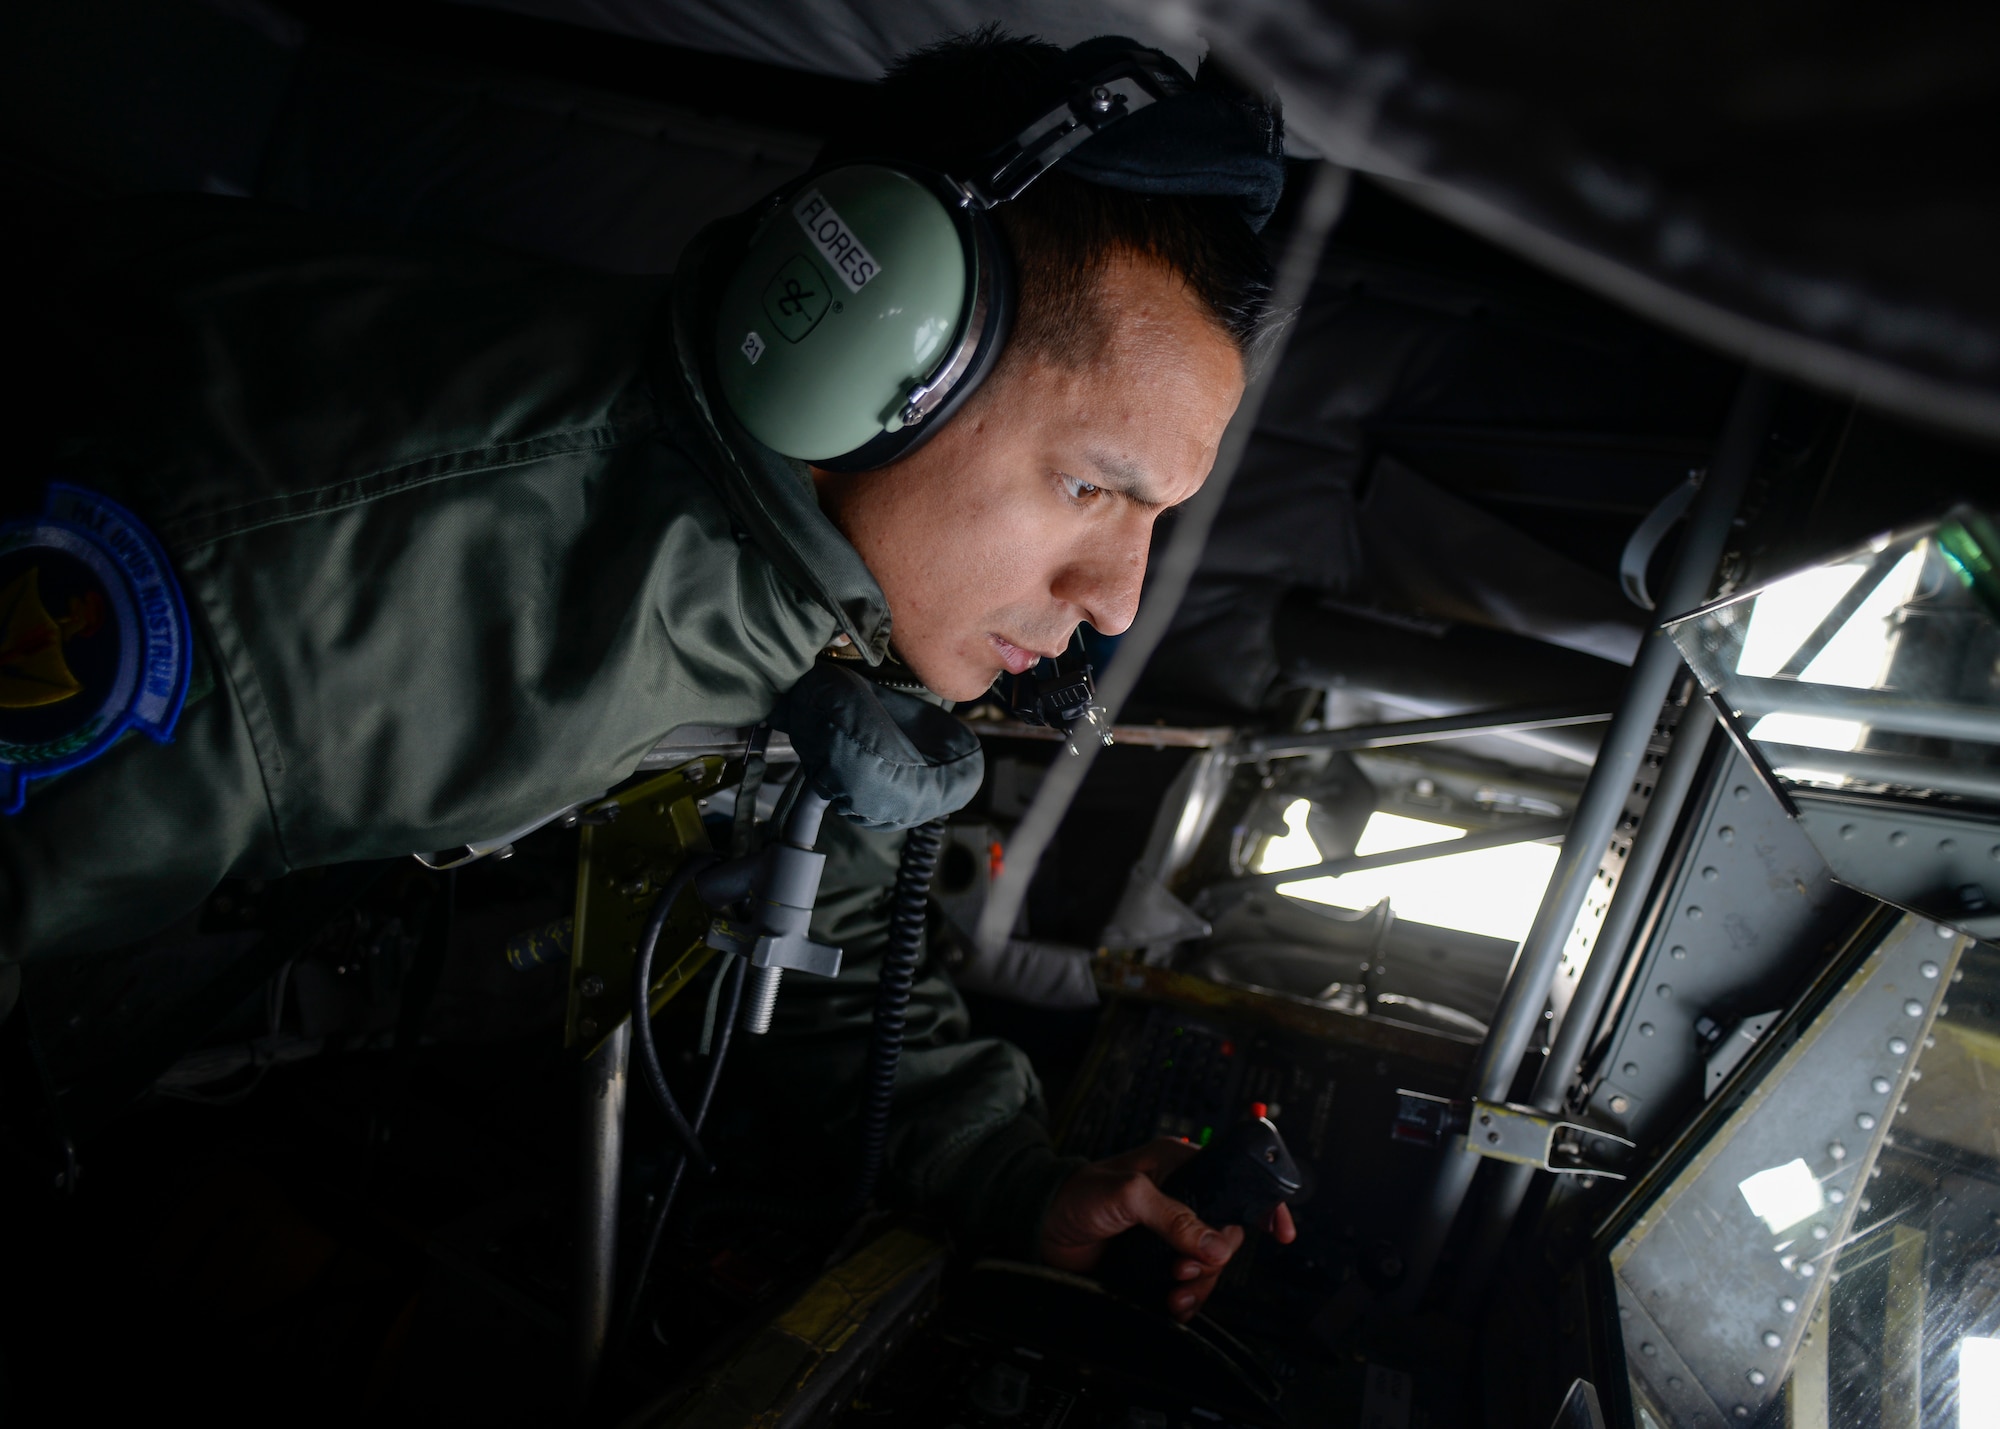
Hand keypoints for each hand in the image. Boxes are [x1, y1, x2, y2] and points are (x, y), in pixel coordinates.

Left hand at [1039, 1137, 1297, 1322]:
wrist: (1040, 1228)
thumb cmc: (1074, 1194)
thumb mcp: (1127, 1194)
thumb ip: (1174, 1217)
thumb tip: (1216, 1244)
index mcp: (1179, 1166)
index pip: (1234, 1180)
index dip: (1262, 1203)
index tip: (1280, 1230)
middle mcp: (1180, 1198)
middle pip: (1226, 1233)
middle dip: (1214, 1257)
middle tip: (1185, 1267)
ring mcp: (1169, 1232)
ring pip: (1210, 1263)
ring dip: (1199, 1282)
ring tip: (1176, 1290)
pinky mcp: (1157, 1260)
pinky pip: (1188, 1282)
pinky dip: (1187, 1296)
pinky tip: (1173, 1302)